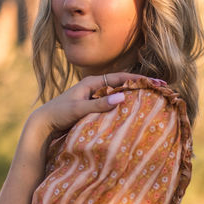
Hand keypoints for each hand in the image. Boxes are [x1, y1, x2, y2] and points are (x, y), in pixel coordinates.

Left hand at [31, 72, 147, 134]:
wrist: (42, 125)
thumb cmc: (58, 114)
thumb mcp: (79, 109)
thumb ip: (99, 104)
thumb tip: (122, 97)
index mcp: (91, 83)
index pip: (120, 78)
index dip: (139, 80)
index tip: (157, 83)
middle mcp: (94, 89)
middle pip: (122, 86)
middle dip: (140, 88)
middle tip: (161, 92)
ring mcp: (94, 99)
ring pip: (118, 97)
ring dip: (133, 99)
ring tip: (152, 103)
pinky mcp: (92, 110)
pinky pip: (111, 107)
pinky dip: (123, 109)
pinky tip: (133, 116)